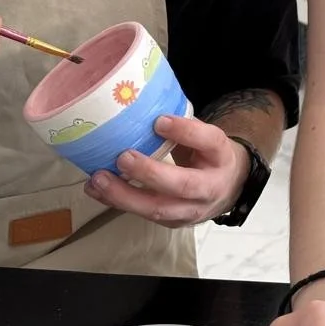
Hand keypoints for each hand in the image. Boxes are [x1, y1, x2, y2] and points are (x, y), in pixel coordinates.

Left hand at [84, 114, 248, 225]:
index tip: (159, 121)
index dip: (185, 132)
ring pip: (158, 208)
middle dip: (150, 173)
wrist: (228, 189)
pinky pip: (143, 215)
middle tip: (123, 157)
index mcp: (220, 155)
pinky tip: (96, 189)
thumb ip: (181, 125)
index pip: (209, 141)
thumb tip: (139, 103)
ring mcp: (191, 210)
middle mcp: (210, 186)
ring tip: (99, 179)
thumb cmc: (207, 155)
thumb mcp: (204, 136)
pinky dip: (116, 202)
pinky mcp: (172, 222)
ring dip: (125, 195)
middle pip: (182, 185)